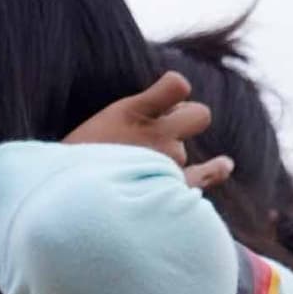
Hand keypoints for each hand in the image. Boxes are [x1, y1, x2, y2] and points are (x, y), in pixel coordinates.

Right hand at [63, 71, 232, 191]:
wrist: (68, 208)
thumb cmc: (68, 168)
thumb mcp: (86, 127)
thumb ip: (127, 114)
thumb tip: (156, 109)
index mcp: (132, 111)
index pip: (177, 86)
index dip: (171, 94)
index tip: (156, 105)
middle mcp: (158, 135)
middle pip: (198, 115)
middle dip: (183, 120)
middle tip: (154, 134)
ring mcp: (169, 163)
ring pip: (184, 151)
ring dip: (169, 156)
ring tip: (135, 172)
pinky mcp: (172, 190)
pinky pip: (207, 174)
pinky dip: (216, 168)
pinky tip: (224, 165)